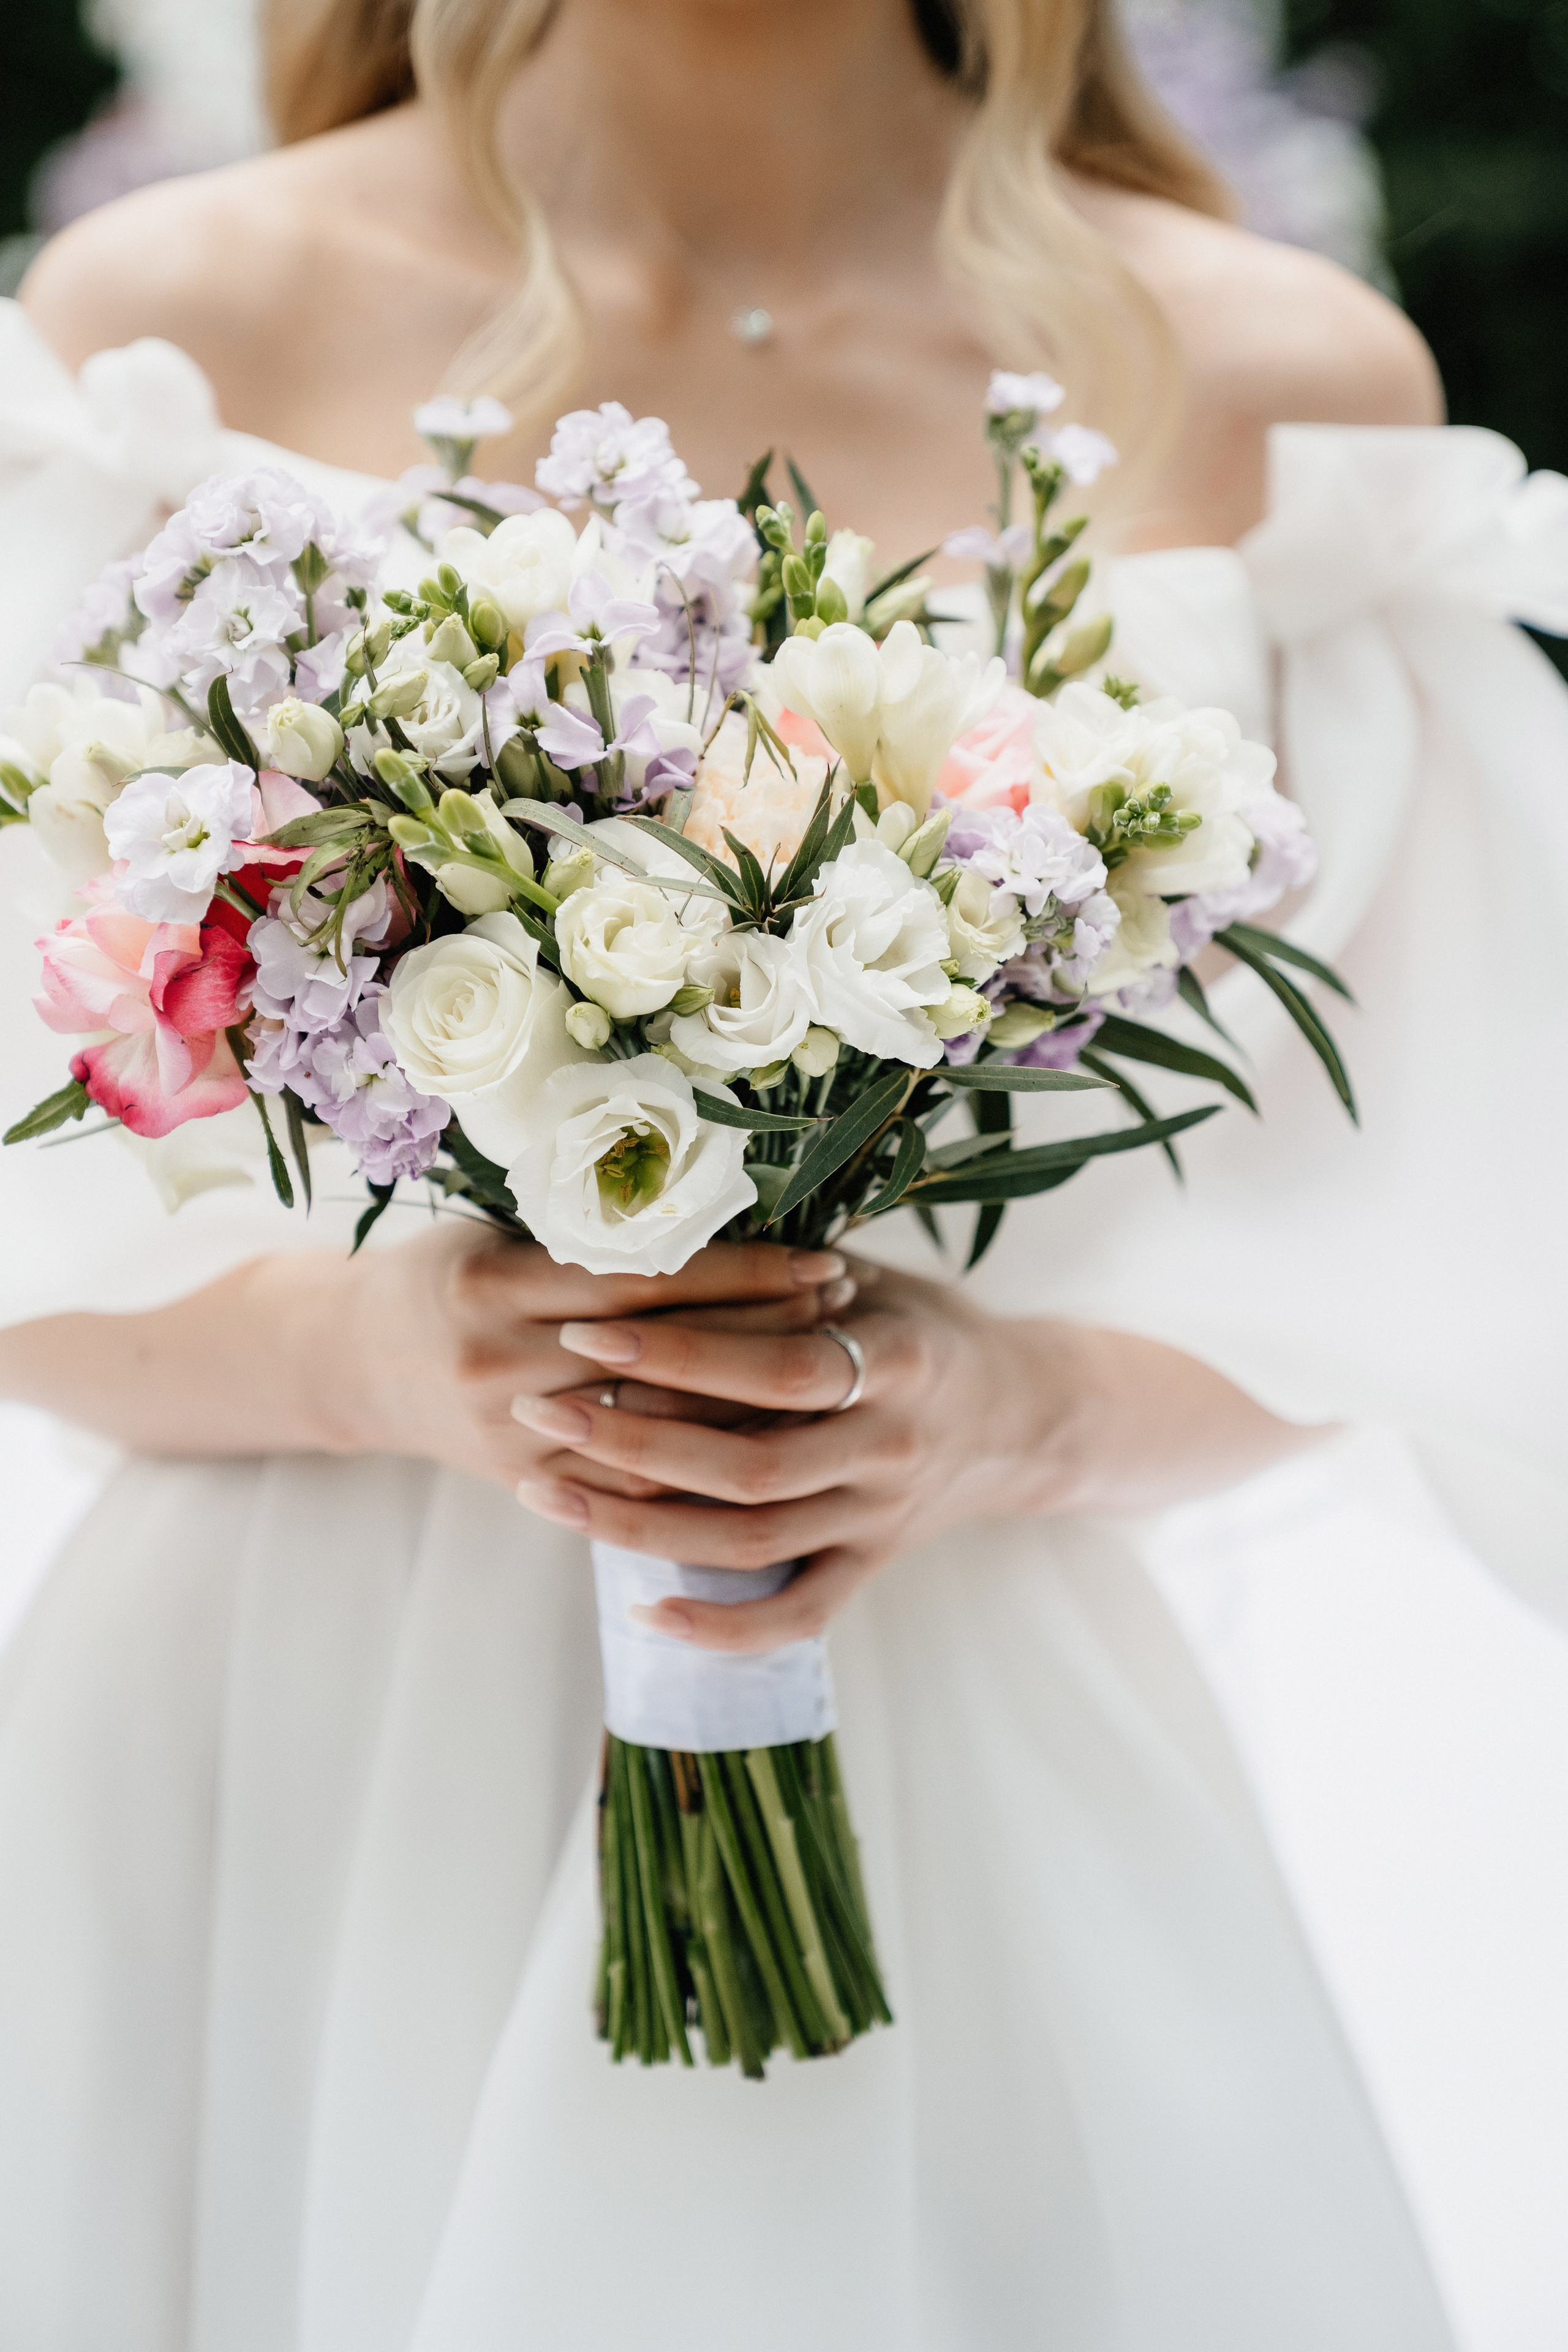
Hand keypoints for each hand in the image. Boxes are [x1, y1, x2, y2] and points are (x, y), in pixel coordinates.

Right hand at [0, 1227, 852, 1474]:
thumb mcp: (494, 1230)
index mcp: (495, 1287)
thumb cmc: (441, 1275)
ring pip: (659, 1431)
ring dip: (751, 1404)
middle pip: (665, 1357)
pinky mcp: (525, 1481)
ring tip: (834, 1373)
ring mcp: (512, 1434)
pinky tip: (770, 1443)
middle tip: (853, 1312)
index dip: (744, 1273)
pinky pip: (631, 1488)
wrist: (350, 1366)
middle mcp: (502, 1365)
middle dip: (767, 1336)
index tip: (823, 1258)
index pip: (647, 1281)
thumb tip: (716, 1193)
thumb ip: (584, 1228)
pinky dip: (705, 1468)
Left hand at [511, 1263, 1331, 1649]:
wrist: (1027, 1414)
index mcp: (898, 1360)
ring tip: (546, 1491)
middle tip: (535, 1407)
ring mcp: (881, 1516)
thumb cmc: (923, 1325)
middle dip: (631, 1438)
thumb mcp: (875, 1278)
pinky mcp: (872, 1566)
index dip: (679, 1351)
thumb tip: (660, 1226)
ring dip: (640, 1523)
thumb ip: (784, 1272)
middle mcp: (891, 1446)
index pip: (775, 1364)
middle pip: (748, 1462)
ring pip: (752, 1541)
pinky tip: (645, 1608)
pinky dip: (723, 1624)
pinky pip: (796, 1613)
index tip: (585, 1324)